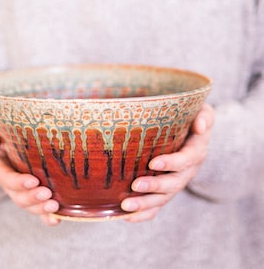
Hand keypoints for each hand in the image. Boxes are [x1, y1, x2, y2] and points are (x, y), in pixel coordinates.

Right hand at [0, 118, 60, 225]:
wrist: (21, 134)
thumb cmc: (8, 127)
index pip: (3, 177)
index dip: (16, 182)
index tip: (32, 180)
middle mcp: (10, 181)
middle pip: (16, 196)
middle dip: (31, 198)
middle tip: (47, 193)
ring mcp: (23, 190)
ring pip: (28, 205)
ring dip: (40, 209)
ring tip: (54, 206)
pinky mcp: (36, 194)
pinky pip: (40, 210)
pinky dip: (47, 217)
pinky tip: (56, 220)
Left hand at [121, 104, 214, 221]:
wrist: (190, 134)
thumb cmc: (190, 119)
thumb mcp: (203, 111)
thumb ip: (204, 116)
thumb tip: (200, 126)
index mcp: (195, 152)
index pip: (186, 159)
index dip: (172, 163)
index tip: (153, 163)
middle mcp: (187, 171)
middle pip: (173, 184)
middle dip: (155, 186)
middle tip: (135, 185)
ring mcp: (176, 183)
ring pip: (163, 198)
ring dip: (145, 204)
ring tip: (125, 206)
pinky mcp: (166, 191)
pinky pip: (157, 207)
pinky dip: (144, 214)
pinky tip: (126, 217)